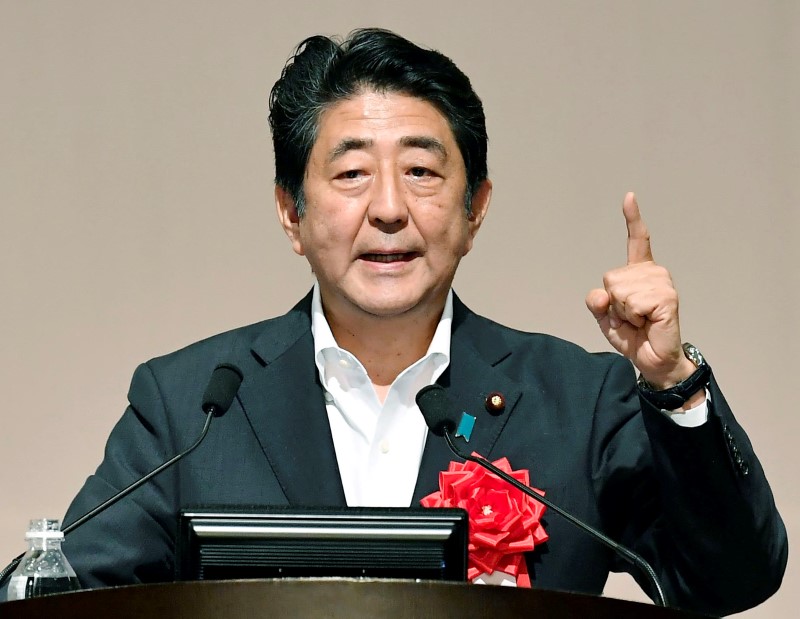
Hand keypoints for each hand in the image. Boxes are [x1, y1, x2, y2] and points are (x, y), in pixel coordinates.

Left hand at [585, 192, 696, 388]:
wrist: (652, 360)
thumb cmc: (633, 337)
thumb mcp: (606, 319)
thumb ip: (597, 304)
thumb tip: (599, 295)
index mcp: (639, 273)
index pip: (637, 241)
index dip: (633, 218)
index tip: (629, 196)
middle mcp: (653, 273)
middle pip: (611, 278)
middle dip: (614, 304)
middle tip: (632, 317)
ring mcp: (662, 283)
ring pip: (619, 291)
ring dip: (624, 312)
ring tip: (641, 321)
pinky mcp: (667, 297)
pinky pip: (632, 302)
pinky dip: (633, 317)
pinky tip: (648, 322)